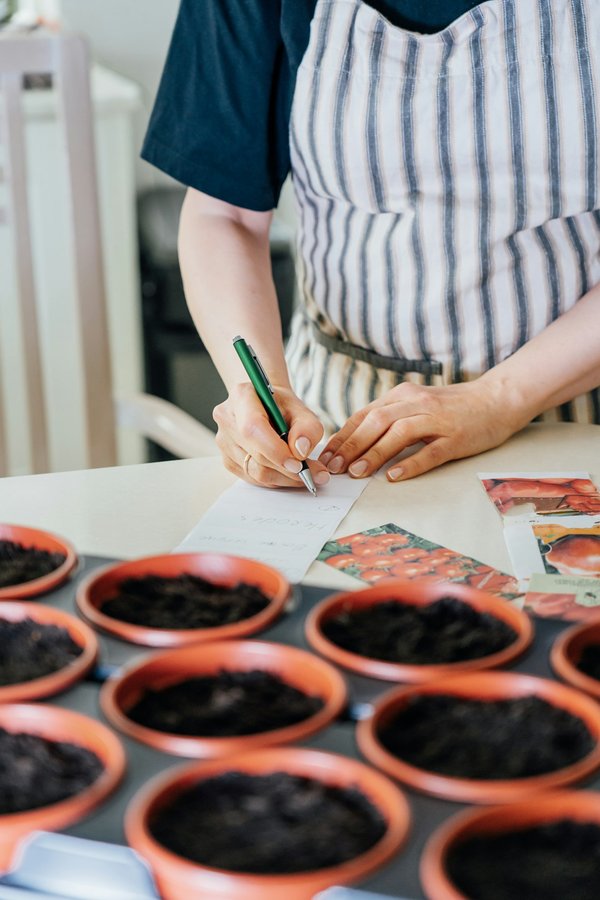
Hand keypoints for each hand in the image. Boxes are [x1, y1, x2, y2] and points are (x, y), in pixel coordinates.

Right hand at [213, 383, 329, 488]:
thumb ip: (308, 428)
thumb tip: (300, 452)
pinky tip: (289, 473)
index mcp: (241, 396)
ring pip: (255, 472)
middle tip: (316, 474)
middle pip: (255, 454)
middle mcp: (226, 417)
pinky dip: (275, 480)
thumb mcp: (302, 410)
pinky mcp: (227, 459)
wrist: (265, 407)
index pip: (253, 428)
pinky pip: (252, 479)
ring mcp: (223, 441)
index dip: (275, 450)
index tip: (299, 464)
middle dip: (288, 470)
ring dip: (284, 478)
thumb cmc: (282, 407)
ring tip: (307, 474)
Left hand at [318, 379, 528, 481]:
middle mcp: (416, 403)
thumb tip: (357, 439)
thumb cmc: (452, 407)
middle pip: (376, 422)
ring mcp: (437, 420)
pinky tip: (394, 476)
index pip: (364, 415)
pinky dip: (411, 464)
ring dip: (374, 453)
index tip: (326, 455)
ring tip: (356, 473)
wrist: (497, 399)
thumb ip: (390, 417)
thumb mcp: (416, 404)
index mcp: (402, 396)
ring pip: (398, 434)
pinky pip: (430, 451)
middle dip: (351, 445)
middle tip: (334, 467)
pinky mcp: (456, 437)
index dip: (343, 436)